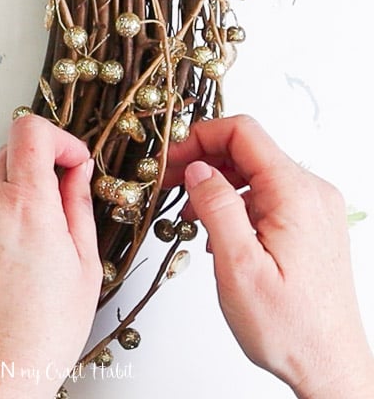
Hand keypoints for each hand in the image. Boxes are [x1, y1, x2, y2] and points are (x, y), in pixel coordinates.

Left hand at [0, 115, 100, 398]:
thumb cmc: (40, 334)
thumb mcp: (83, 266)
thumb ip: (79, 205)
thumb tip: (77, 170)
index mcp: (26, 206)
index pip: (30, 131)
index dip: (58, 138)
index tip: (71, 160)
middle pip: (9, 147)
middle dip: (39, 160)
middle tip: (56, 191)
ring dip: (6, 171)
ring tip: (25, 206)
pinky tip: (1, 231)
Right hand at [167, 115, 373, 398]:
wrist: (330, 367)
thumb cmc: (290, 327)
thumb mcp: (239, 266)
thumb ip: (217, 207)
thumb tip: (197, 168)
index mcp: (295, 193)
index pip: (242, 132)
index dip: (200, 137)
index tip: (172, 158)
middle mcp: (310, 193)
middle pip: (247, 148)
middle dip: (202, 159)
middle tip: (168, 182)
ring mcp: (312, 208)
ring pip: (253, 171)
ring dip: (215, 182)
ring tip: (187, 210)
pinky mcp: (308, 224)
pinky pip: (264, 194)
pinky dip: (234, 201)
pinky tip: (215, 228)